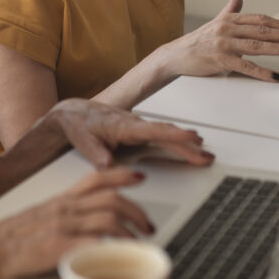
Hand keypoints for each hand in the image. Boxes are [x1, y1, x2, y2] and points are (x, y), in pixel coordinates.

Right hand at [0, 167, 151, 278]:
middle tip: (148, 223)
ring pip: (108, 217)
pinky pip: (94, 242)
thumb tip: (83, 227)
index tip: (139, 176)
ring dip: (130, 228)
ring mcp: (62, 225)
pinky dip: (111, 246)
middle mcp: (64, 209)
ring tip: (140, 239)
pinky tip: (121, 253)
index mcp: (60, 201)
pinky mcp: (59, 245)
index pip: (96, 179)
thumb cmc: (9, 240)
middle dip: (136, 209)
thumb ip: (62, 220)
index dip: (121, 175)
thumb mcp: (40, 221)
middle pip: (110, 198)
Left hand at [52, 98, 214, 169]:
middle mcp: (134, 124)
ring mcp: (137, 126)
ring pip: (165, 133)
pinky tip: (186, 141)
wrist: (72, 112)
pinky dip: (176, 137)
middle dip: (188, 145)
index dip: (174, 135)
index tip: (192, 137)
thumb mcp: (82, 141)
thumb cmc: (78, 124)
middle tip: (206, 156)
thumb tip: (107, 165)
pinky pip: (161, 133)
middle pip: (166, 134)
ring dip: (185, 142)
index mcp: (124, 127)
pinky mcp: (136, 129)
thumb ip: (96, 154)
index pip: (154, 131)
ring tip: (204, 152)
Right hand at [150, 0, 278, 82]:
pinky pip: (246, 66)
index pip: (259, 19)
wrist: (175, 55)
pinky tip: (275, 75)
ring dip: (278, 50)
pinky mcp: (220, 60)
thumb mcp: (215, 22)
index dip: (278, 23)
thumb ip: (230, 8)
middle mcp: (227, 29)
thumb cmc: (197, 41)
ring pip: (257, 46)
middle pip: (262, 31)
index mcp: (229, 19)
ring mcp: (224, 44)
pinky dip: (262, 72)